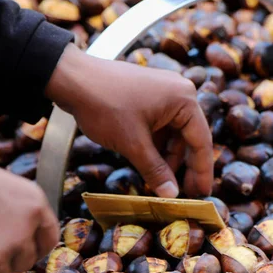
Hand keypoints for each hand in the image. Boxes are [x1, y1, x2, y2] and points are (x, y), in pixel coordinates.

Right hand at [0, 162, 59, 272]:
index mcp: (33, 204)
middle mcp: (26, 227)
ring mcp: (6, 247)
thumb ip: (18, 212)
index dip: (34, 247)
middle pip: (26, 260)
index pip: (48, 238)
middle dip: (8, 259)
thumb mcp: (3, 188)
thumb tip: (22, 235)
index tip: (24, 251)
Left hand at [46, 44, 212, 197]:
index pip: (201, 141)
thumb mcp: (132, 144)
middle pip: (190, 137)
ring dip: (168, 157)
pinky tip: (150, 164)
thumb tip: (172, 195)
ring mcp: (164, 92)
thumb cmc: (103, 104)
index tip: (203, 194)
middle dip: (185, 166)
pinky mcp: (149, 95)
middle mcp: (180, 93)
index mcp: (184, 100)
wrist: (70, 77)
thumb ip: (155, 170)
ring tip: (161, 182)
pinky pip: (161, 125)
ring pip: (174, 133)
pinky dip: (156, 145)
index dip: (202, 171)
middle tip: (187, 193)